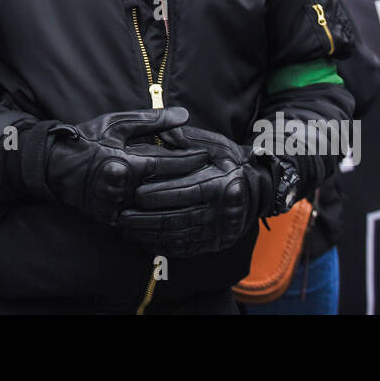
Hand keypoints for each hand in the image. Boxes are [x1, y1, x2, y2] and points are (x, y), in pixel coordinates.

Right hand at [17, 107, 209, 224]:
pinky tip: (176, 207)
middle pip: (167, 188)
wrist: (54, 167)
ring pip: (158, 206)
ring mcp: (118, 208)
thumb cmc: (87, 140)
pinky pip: (144, 218)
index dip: (190, 159)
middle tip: (213, 174)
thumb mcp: (118, 123)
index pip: (168, 164)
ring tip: (200, 191)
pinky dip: (160, 212)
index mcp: (127, 164)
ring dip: (179, 199)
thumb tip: (185, 116)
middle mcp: (125, 190)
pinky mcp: (113, 219)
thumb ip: (152, 121)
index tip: (209, 154)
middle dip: (191, 181)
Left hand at [115, 126, 270, 255]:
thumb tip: (163, 131)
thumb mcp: (215, 145)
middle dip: (146, 218)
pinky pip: (185, 249)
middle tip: (121, 216)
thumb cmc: (231, 162)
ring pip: (178, 236)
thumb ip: (188, 139)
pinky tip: (143, 241)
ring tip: (125, 229)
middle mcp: (219, 211)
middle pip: (178, 217)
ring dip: (149, 234)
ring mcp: (216, 231)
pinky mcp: (212, 244)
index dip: (160, 194)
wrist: (257, 189)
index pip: (186, 191)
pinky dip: (162, 246)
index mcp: (219, 185)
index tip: (136, 194)